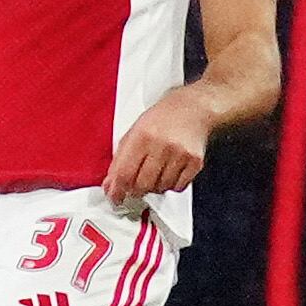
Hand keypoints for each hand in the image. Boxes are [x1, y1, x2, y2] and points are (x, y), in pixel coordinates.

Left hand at [104, 87, 216, 205]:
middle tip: (135, 184)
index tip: (115, 197)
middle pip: (142, 185)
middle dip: (135, 189)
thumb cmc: (162, 118)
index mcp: (142, 136)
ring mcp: (180, 154)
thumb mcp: (134, 131)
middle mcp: (161, 145)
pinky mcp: (195, 162)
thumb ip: (120, 159)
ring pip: (160, 188)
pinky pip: (178, 187)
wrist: (193, 108)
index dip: (117, 190)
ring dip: (154, 186)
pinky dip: (171, 184)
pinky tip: (169, 171)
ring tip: (155, 172)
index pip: (124, 173)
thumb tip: (110, 185)